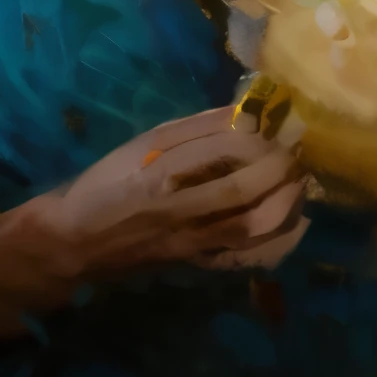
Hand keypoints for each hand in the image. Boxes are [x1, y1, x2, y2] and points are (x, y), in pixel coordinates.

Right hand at [41, 105, 308, 282]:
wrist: (76, 241)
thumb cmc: (109, 182)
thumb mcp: (143, 143)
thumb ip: (194, 128)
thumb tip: (244, 111)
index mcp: (160, 172)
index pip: (221, 152)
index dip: (257, 138)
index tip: (277, 124)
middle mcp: (178, 211)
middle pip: (241, 194)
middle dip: (278, 170)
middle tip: (295, 151)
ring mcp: (189, 244)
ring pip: (249, 231)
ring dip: (285, 204)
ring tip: (299, 181)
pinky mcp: (196, 265)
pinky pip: (245, 260)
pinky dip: (276, 243)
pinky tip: (295, 223)